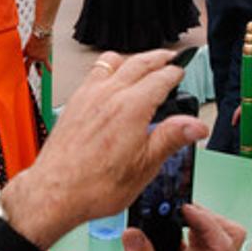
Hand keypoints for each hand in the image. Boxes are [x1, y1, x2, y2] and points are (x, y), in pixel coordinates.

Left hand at [6, 51, 209, 243]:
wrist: (55, 192)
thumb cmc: (94, 186)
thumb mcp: (145, 166)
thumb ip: (172, 138)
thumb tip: (196, 125)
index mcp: (131, 107)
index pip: (161, 78)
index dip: (175, 73)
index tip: (181, 73)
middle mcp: (108, 94)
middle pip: (139, 62)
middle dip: (158, 58)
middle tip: (169, 58)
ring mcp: (88, 95)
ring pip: (113, 61)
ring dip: (132, 59)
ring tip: (142, 63)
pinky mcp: (73, 103)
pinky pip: (94, 72)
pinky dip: (108, 68)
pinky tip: (110, 80)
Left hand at [23, 34, 50, 73]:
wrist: (41, 32)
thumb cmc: (37, 32)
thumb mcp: (32, 38)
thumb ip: (33, 43)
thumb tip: (36, 43)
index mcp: (26, 50)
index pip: (23, 57)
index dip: (22, 60)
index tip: (20, 65)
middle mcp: (30, 55)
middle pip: (27, 65)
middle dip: (26, 71)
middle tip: (25, 77)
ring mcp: (36, 57)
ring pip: (37, 66)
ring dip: (39, 71)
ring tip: (40, 75)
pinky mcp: (43, 58)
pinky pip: (47, 65)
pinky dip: (49, 68)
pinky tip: (51, 72)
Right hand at [126, 205, 245, 250]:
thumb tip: (133, 234)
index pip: (222, 244)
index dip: (206, 223)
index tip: (184, 211)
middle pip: (227, 234)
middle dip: (207, 218)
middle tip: (181, 212)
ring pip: (212, 233)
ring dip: (195, 220)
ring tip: (171, 216)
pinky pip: (192, 237)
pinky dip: (181, 227)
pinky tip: (165, 227)